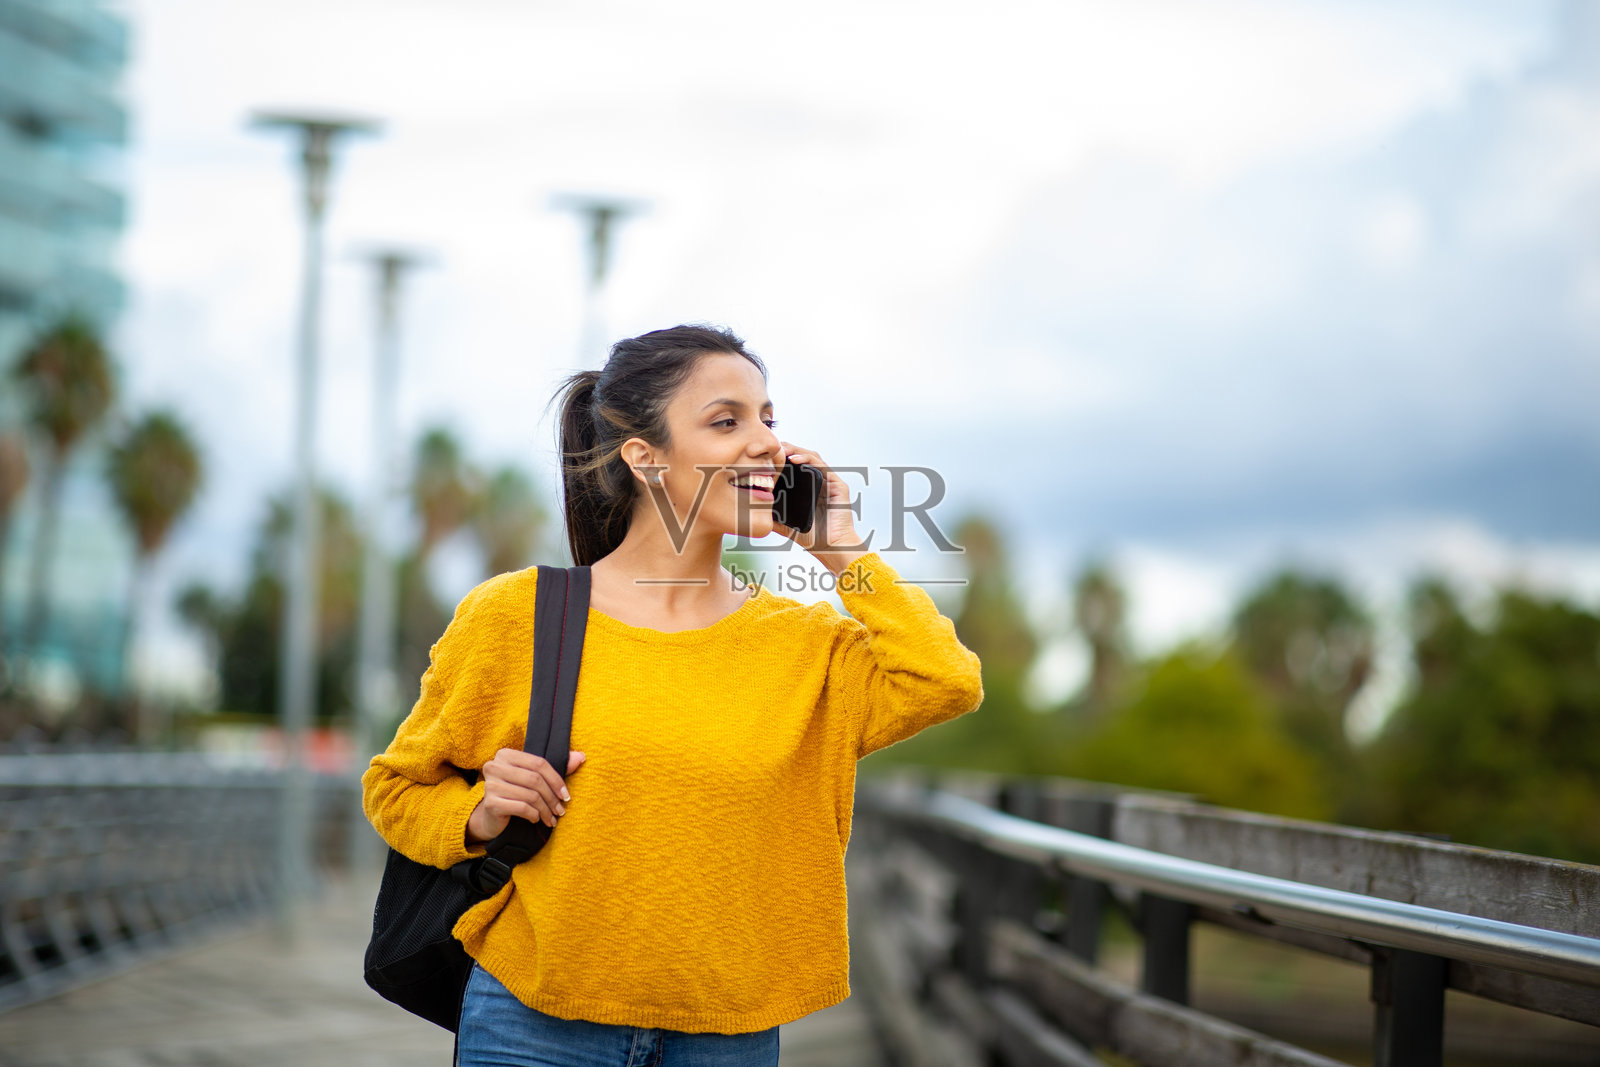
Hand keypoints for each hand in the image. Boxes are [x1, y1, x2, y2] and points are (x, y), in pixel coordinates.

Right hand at [466, 749, 586, 844]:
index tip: (567, 796)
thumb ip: (555, 768)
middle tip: (561, 811)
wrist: (491, 817)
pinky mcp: (490, 803)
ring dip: (546, 810)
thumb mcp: (534, 778)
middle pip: (535, 779)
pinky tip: (536, 819)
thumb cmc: (516, 793)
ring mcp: (490, 785)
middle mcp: (494, 766)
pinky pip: (521, 807)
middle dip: (552, 797)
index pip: (539, 763)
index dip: (556, 780)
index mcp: (506, 754)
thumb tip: (581, 756)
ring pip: (530, 795)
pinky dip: (533, 815)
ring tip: (552, 818)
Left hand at [772, 442, 866, 569]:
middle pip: (801, 456)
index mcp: (807, 487)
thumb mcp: (785, 524)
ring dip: (796, 450)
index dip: (779, 457)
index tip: (763, 454)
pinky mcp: (838, 485)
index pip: (792, 465)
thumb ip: (772, 515)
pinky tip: (794, 459)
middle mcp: (818, 481)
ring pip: (812, 457)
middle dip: (786, 449)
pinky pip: (822, 466)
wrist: (832, 548)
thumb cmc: (811, 538)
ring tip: (781, 450)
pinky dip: (808, 459)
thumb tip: (751, 508)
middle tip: (770, 447)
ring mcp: (829, 481)